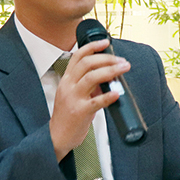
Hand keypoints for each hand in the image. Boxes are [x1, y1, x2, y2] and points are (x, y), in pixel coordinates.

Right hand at [49, 38, 129, 160]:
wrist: (56, 137)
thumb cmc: (68, 116)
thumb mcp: (74, 95)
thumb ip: (88, 86)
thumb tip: (108, 78)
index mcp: (67, 80)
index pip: (78, 56)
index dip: (92, 46)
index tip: (106, 42)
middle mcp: (68, 86)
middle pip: (87, 63)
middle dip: (107, 58)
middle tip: (122, 61)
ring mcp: (73, 98)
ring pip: (91, 77)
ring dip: (110, 70)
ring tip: (123, 68)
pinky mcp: (79, 112)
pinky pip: (96, 102)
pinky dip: (108, 96)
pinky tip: (117, 93)